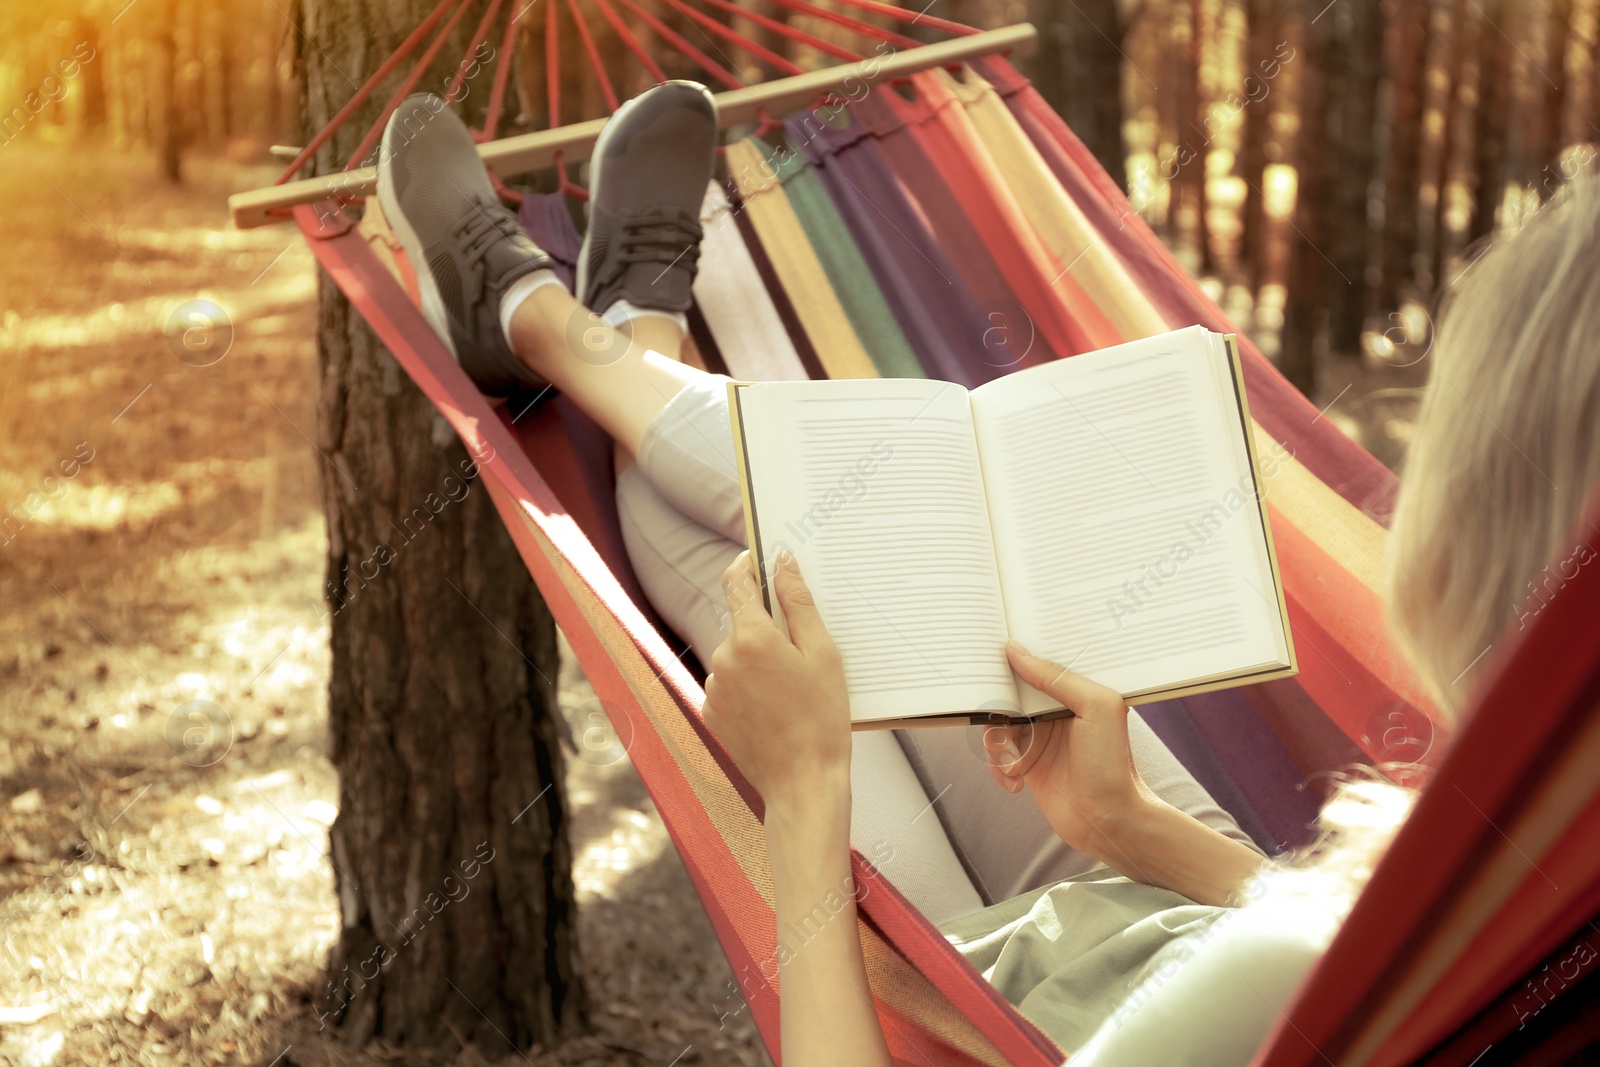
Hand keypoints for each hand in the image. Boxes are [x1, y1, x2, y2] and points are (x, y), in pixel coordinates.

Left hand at [702, 551, 851, 817]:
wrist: (802, 783)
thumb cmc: (821, 720)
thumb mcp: (822, 654)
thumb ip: (799, 603)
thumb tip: (783, 563)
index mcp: (751, 637)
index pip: (736, 582)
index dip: (748, 565)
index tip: (761, 560)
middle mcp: (723, 657)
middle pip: (742, 622)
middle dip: (768, 627)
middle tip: (802, 652)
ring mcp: (714, 686)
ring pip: (736, 655)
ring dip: (758, 660)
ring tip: (792, 690)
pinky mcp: (711, 711)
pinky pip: (730, 683)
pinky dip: (749, 686)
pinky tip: (776, 707)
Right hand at [984, 641, 1146, 857]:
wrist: (1109, 821)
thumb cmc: (1112, 765)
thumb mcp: (1096, 708)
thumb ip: (1057, 677)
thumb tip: (1016, 652)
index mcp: (1073, 690)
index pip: (1036, 662)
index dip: (1012, 657)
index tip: (991, 655)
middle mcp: (1052, 710)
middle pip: (1008, 692)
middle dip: (995, 704)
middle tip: (998, 719)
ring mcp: (1037, 736)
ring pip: (996, 724)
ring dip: (996, 744)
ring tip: (1013, 763)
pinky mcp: (1025, 762)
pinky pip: (995, 754)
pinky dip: (997, 766)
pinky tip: (1016, 782)